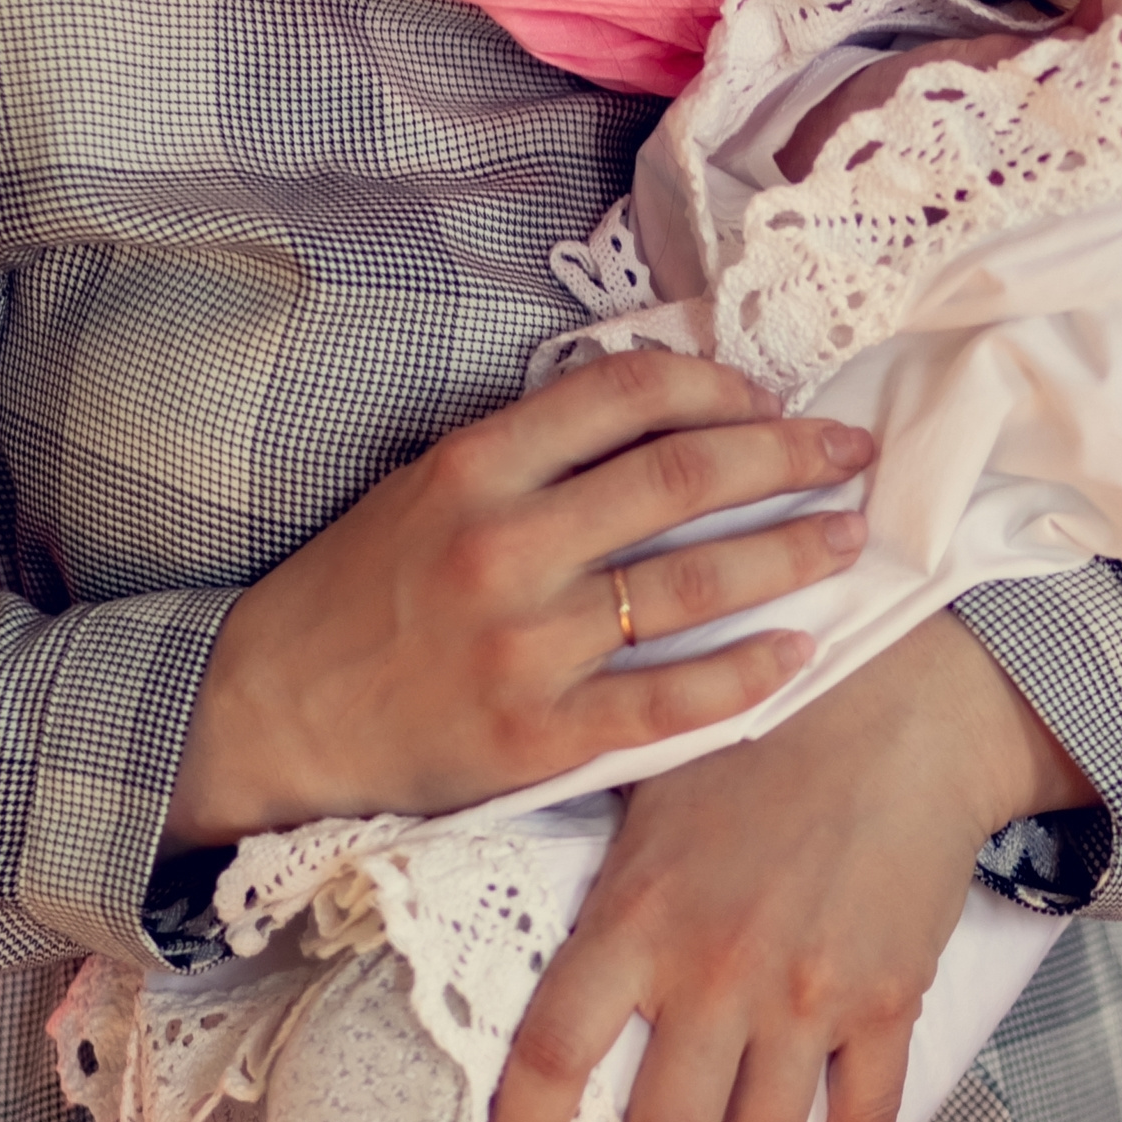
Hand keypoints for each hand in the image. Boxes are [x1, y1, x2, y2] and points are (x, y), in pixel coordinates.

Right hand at [164, 351, 876, 847]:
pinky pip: (672, 699)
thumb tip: (666, 413)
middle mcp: (506, 546)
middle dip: (790, 457)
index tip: (771, 396)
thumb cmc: (358, 594)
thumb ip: (533, 452)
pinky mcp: (539, 736)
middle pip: (685, 479)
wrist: (269, 714)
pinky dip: (748, 672)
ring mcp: (526, 646)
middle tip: (852, 451)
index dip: (720, 385)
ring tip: (848, 537)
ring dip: (791, 552)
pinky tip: (799, 650)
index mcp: (475, 468)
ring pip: (694, 585)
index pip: (629, 395)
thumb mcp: (426, 488)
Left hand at [482, 612, 1094, 1121]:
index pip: (552, 1062)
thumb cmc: (763, 727)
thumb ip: (604, 885)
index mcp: (636, 919)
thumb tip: (547, 956)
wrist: (905, 701)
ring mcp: (806, 998)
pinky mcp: (887, 1000)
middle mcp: (715, 975)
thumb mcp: (647, 786)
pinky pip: (861, 1116)